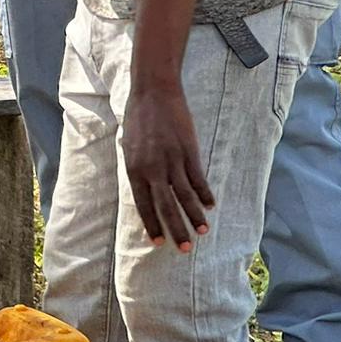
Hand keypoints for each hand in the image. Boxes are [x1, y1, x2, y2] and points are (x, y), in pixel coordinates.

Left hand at [122, 78, 213, 249]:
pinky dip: (205, 193)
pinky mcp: (189, 151)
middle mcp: (153, 168)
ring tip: (202, 232)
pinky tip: (211, 205)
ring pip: (185, 196)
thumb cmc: (138, 119)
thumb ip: (138, 170)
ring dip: (194, 215)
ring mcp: (172, 160)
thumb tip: (146, 192)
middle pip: (166, 206)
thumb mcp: (129, 146)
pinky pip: (198, 178)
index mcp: (135, 168)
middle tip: (184, 249)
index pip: (144, 204)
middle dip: (176, 229)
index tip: (159, 242)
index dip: (152, 224)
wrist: (153, 93)